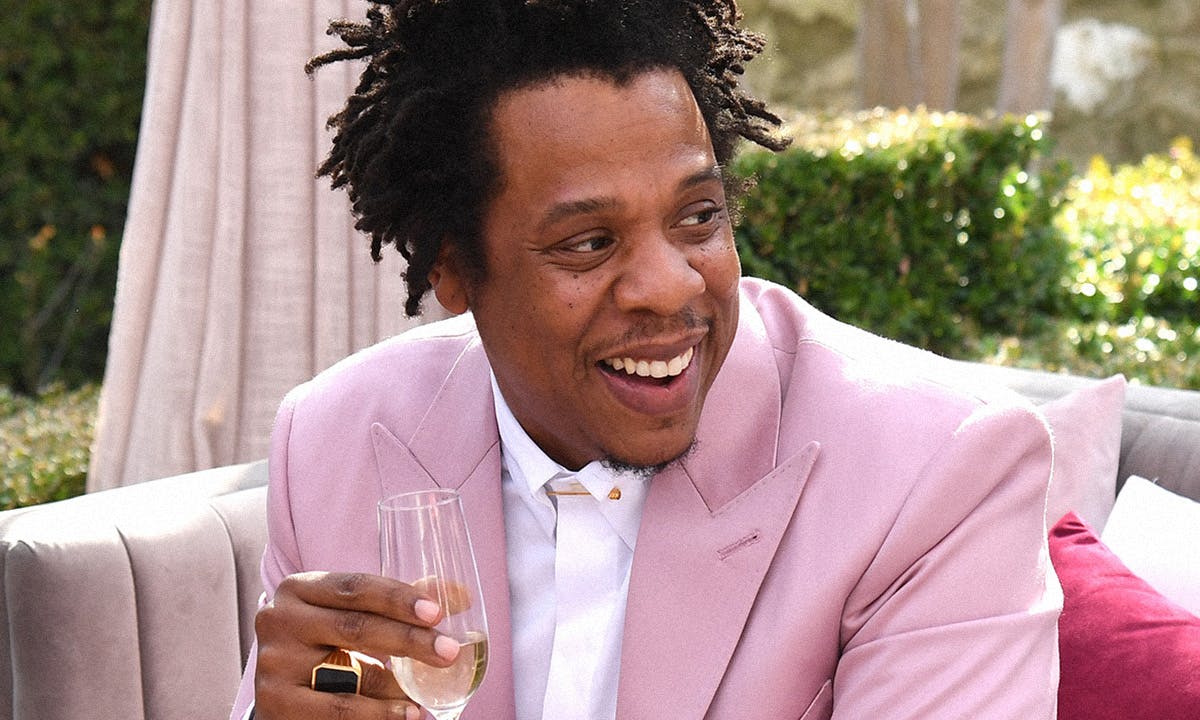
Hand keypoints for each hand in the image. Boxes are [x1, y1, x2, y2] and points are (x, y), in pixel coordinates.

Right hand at [252, 571, 461, 718]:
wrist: (281, 688)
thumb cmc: (325, 643)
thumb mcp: (352, 616)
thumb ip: (400, 604)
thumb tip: (461, 595)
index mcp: (299, 588)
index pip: (355, 587)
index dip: (398, 598)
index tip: (437, 612)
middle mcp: (279, 620)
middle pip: (355, 627)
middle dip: (409, 640)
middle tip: (448, 651)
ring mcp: (274, 663)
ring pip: (347, 673)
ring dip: (396, 685)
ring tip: (428, 693)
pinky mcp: (276, 702)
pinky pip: (337, 708)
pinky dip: (378, 713)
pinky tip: (407, 714)